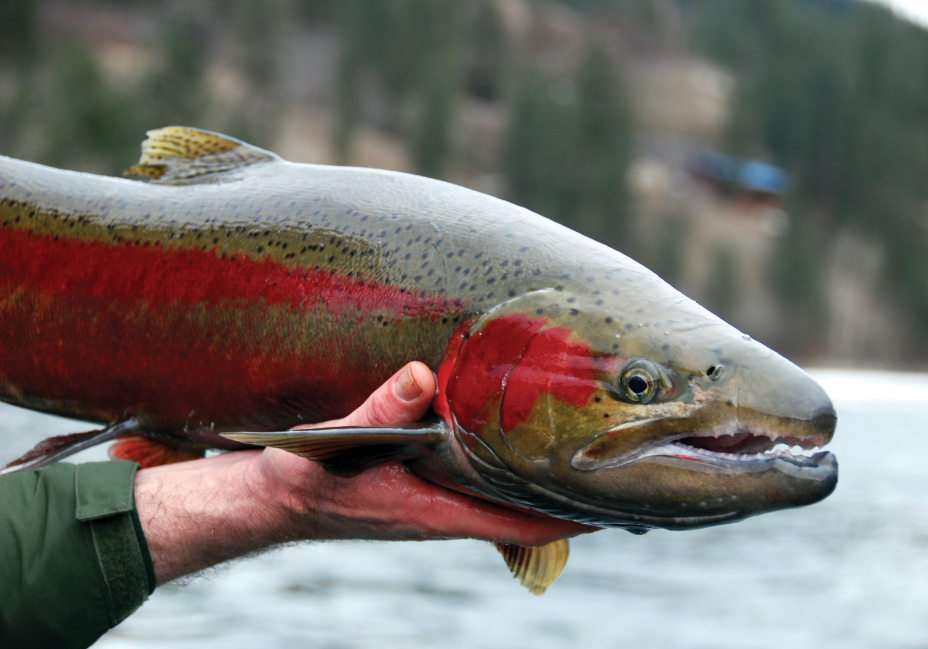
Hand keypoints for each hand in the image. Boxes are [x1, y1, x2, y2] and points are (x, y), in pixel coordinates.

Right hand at [136, 362, 594, 583]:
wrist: (262, 503)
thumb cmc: (297, 480)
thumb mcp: (329, 445)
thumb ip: (376, 411)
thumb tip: (422, 376)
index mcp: (430, 511)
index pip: (518, 522)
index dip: (570, 517)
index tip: (619, 503)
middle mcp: (441, 513)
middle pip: (523, 512)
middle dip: (569, 497)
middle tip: (622, 468)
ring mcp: (432, 505)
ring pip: (503, 499)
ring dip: (542, 483)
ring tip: (585, 452)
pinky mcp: (419, 491)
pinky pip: (479, 487)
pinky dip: (508, 472)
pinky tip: (517, 445)